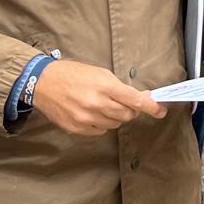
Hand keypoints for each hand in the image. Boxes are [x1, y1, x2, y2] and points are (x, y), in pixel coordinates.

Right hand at [31, 59, 165, 134]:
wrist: (42, 82)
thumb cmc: (73, 74)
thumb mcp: (100, 73)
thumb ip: (121, 88)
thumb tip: (141, 98)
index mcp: (105, 86)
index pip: (135, 101)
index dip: (151, 107)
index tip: (161, 111)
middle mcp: (96, 104)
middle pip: (127, 115)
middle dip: (129, 109)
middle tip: (121, 102)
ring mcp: (86, 118)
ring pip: (115, 124)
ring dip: (115, 116)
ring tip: (102, 105)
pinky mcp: (77, 128)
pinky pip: (100, 130)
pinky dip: (101, 123)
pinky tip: (92, 113)